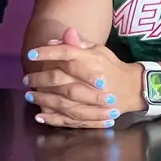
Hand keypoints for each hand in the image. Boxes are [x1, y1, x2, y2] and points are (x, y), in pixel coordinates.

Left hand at [23, 27, 143, 127]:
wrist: (133, 89)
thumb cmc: (111, 66)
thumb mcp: (98, 50)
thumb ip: (77, 45)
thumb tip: (53, 40)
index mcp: (93, 61)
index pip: (67, 54)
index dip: (47, 53)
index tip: (30, 54)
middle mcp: (92, 81)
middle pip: (62, 80)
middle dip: (41, 79)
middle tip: (26, 80)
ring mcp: (93, 102)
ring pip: (64, 101)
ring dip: (44, 99)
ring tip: (30, 96)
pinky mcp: (93, 116)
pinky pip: (71, 119)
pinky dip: (54, 118)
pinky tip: (40, 116)